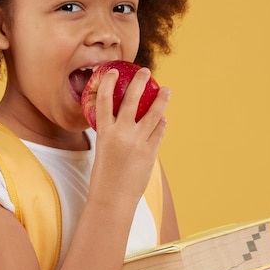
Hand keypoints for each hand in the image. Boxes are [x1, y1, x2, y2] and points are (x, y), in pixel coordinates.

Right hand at [91, 68, 169, 205]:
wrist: (113, 198)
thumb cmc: (104, 177)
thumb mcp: (103, 151)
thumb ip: (112, 135)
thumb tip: (126, 123)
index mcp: (104, 132)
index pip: (103, 100)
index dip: (107, 83)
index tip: (112, 71)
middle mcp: (121, 133)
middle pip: (131, 100)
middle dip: (139, 82)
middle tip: (145, 72)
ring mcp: (138, 142)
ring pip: (153, 114)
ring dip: (161, 100)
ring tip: (166, 90)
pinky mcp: (150, 152)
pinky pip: (159, 132)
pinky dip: (162, 124)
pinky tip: (164, 119)